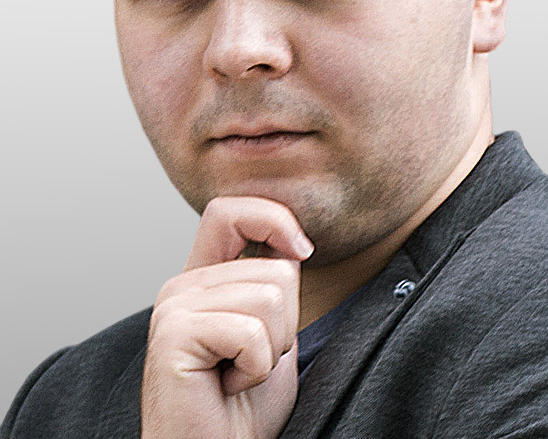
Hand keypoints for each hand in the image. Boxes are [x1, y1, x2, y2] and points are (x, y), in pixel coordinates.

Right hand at [141, 197, 313, 438]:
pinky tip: (227, 386)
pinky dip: (256, 369)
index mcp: (202, 278)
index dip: (273, 218)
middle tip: (250, 361)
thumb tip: (293, 247)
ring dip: (271, 350)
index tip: (301, 250)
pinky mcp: (173, 334)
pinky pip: (251, 333)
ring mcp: (173, 307)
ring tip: (238, 374)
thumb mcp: (270, 331)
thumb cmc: (243, 408)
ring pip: (271, 298)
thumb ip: (272, 285)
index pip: (231, 211)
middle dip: (285, 324)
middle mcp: (182, 285)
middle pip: (276, 269)